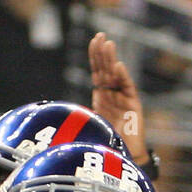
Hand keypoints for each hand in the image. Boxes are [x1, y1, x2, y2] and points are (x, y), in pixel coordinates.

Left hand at [89, 31, 147, 162]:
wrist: (123, 155)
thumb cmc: (106, 142)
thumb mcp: (88, 123)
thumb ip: (80, 113)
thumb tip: (58, 112)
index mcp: (102, 95)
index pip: (98, 70)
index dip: (96, 56)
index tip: (94, 40)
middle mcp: (113, 93)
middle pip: (106, 69)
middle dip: (103, 52)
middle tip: (100, 36)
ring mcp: (123, 98)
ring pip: (116, 75)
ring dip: (112, 59)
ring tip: (109, 45)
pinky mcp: (134, 105)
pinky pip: (128, 88)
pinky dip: (123, 77)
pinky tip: (118, 66)